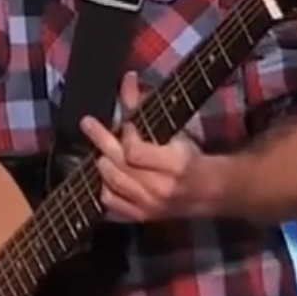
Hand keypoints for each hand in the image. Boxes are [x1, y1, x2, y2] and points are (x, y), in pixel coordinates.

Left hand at [78, 72, 219, 223]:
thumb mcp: (173, 130)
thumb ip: (144, 107)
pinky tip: (107, 177)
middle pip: (118, 166)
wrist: (208, 191)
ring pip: (110, 184)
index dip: (126, 134)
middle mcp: (160, 188)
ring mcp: (149, 206)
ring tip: (103, 152)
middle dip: (101, 140)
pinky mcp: (142, 217)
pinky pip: (111, 204)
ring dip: (103, 164)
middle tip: (88, 124)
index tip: (126, 124)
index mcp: (174, 165)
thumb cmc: (189, 157)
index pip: (134, 151)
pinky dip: (104, 188)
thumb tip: (127, 78)